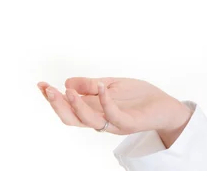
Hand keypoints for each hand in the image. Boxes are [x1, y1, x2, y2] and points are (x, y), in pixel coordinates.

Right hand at [37, 77, 193, 135]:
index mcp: (95, 110)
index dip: (53, 99)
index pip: (69, 108)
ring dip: (76, 106)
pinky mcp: (129, 123)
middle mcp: (101, 120)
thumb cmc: (140, 97)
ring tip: (67, 91)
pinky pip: (113, 116)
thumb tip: (67, 82)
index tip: (40, 85)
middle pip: (72, 119)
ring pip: (88, 121)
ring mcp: (114, 123)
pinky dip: (105, 102)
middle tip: (47, 90)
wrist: (166, 106)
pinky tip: (101, 88)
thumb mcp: (113, 85)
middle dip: (56, 105)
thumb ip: (92, 85)